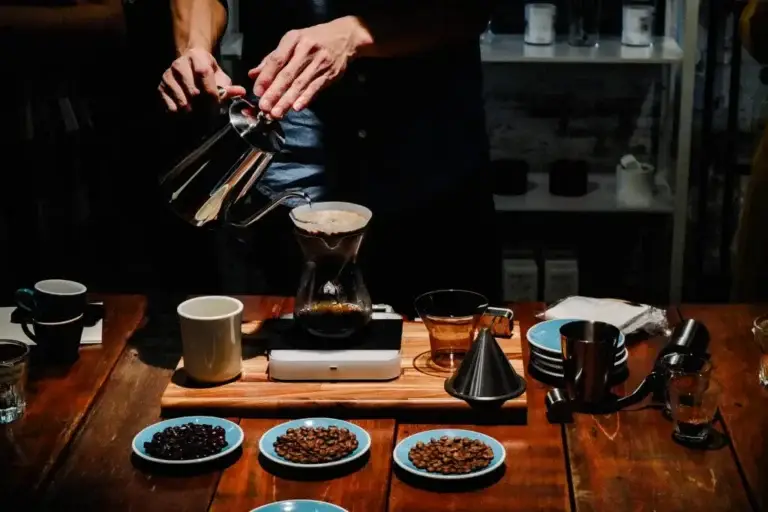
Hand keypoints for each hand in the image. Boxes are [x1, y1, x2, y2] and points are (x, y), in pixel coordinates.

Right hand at [159, 48, 245, 112]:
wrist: (187, 65)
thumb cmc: (206, 72)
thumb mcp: (219, 76)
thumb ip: (229, 86)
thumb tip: (241, 92)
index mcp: (196, 56)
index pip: (204, 74)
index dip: (212, 92)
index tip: (218, 104)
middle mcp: (179, 64)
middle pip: (194, 92)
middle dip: (205, 107)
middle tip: (211, 114)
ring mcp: (167, 76)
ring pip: (183, 103)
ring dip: (194, 113)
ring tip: (200, 112)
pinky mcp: (160, 88)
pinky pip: (172, 108)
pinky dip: (182, 115)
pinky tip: (188, 111)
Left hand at [248, 16, 371, 117]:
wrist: (345, 37)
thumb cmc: (314, 39)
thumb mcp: (292, 42)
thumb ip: (272, 58)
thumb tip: (253, 74)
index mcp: (294, 40)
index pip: (277, 60)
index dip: (266, 77)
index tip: (257, 91)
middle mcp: (306, 50)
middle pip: (287, 75)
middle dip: (274, 92)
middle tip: (264, 107)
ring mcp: (319, 63)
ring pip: (300, 84)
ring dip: (287, 100)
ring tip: (276, 113)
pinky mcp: (330, 74)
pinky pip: (315, 88)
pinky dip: (306, 98)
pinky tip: (296, 108)